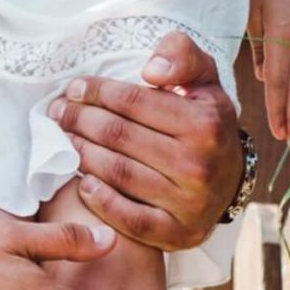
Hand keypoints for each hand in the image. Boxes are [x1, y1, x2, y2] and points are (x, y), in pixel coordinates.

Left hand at [49, 32, 242, 249]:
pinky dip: (101, 201)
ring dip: (82, 153)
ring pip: (119, 173)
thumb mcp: (204, 78)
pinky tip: (83, 182)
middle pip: (120, 136)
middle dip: (81, 119)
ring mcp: (190, 203)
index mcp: (206, 123)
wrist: (231, 178)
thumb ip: (181, 55)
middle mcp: (199, 164)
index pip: (134, 102)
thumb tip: (150, 70)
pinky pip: (130, 219)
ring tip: (64, 139)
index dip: (98, 92)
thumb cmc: (206, 120)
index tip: (74, 87)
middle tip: (58, 112)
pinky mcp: (180, 234)